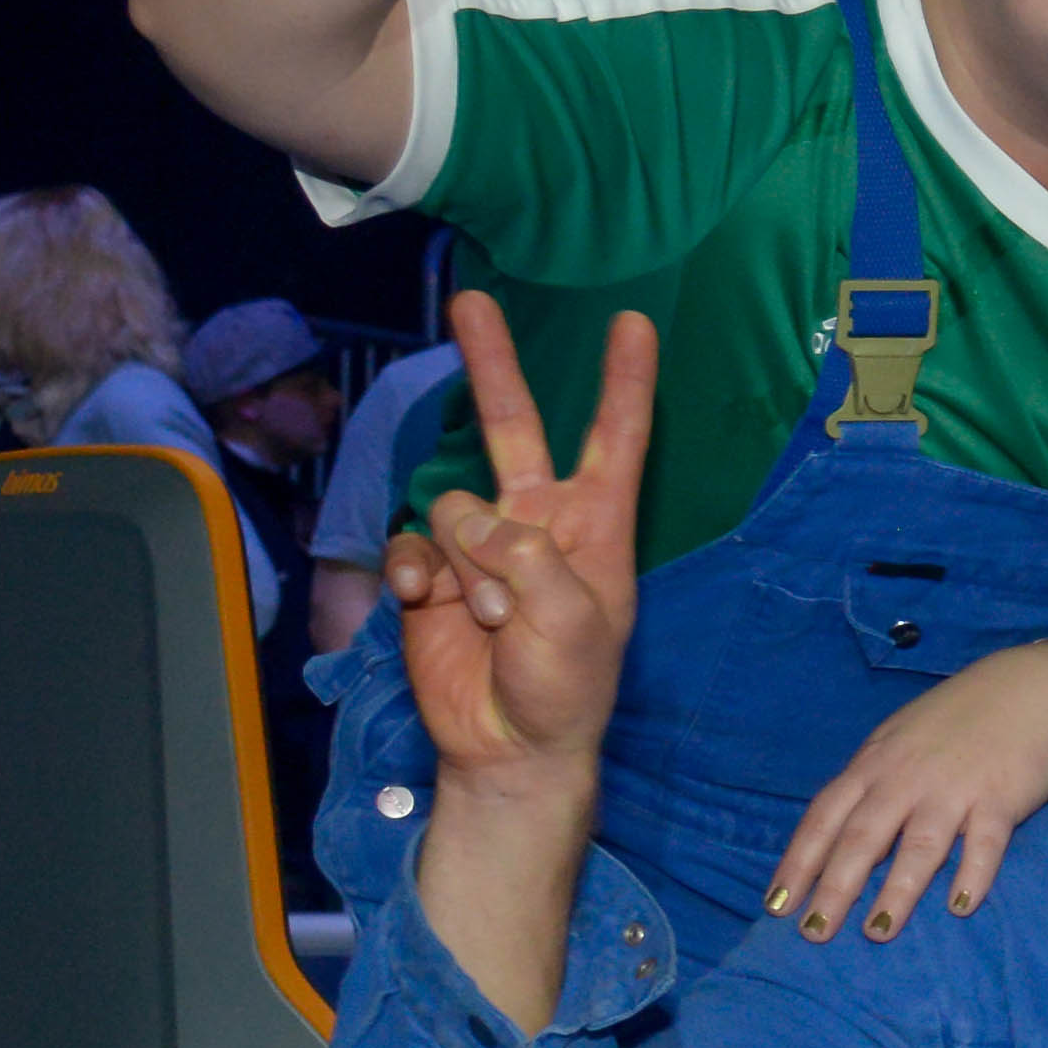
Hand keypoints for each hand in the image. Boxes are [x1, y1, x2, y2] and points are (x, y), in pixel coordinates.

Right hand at [379, 292, 658, 788]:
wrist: (509, 747)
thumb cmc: (565, 688)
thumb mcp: (574, 622)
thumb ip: (532, 560)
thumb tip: (478, 522)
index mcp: (595, 527)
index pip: (614, 440)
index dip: (624, 382)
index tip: (635, 323)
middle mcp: (537, 523)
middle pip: (513, 428)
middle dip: (493, 365)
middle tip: (471, 300)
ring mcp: (481, 546)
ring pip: (453, 506)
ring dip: (467, 565)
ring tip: (492, 621)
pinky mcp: (434, 574)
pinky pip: (413, 546)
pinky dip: (418, 574)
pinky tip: (427, 607)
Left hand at [766, 635, 1047, 937]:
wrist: (1027, 690)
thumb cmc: (955, 722)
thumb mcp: (897, 743)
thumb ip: (870, 786)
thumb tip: (837, 838)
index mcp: (874, 765)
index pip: (824, 818)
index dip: (799, 862)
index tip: (776, 905)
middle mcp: (905, 779)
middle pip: (863, 838)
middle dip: (836, 888)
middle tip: (815, 933)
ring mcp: (953, 788)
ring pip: (919, 845)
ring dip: (897, 890)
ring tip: (878, 931)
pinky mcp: (999, 798)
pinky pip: (984, 842)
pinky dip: (973, 874)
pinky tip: (960, 907)